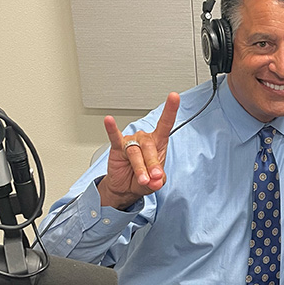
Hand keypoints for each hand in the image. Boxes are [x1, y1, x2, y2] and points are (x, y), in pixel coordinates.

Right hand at [98, 92, 179, 208]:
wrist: (126, 188)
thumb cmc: (143, 179)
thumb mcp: (155, 182)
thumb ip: (158, 180)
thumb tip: (155, 180)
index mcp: (157, 143)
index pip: (166, 124)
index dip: (170, 110)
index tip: (175, 96)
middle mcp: (144, 139)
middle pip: (150, 147)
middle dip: (152, 164)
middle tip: (153, 177)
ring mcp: (130, 142)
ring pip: (136, 153)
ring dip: (140, 168)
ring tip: (143, 180)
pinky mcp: (117, 147)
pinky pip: (114, 137)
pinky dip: (112, 129)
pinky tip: (109, 121)